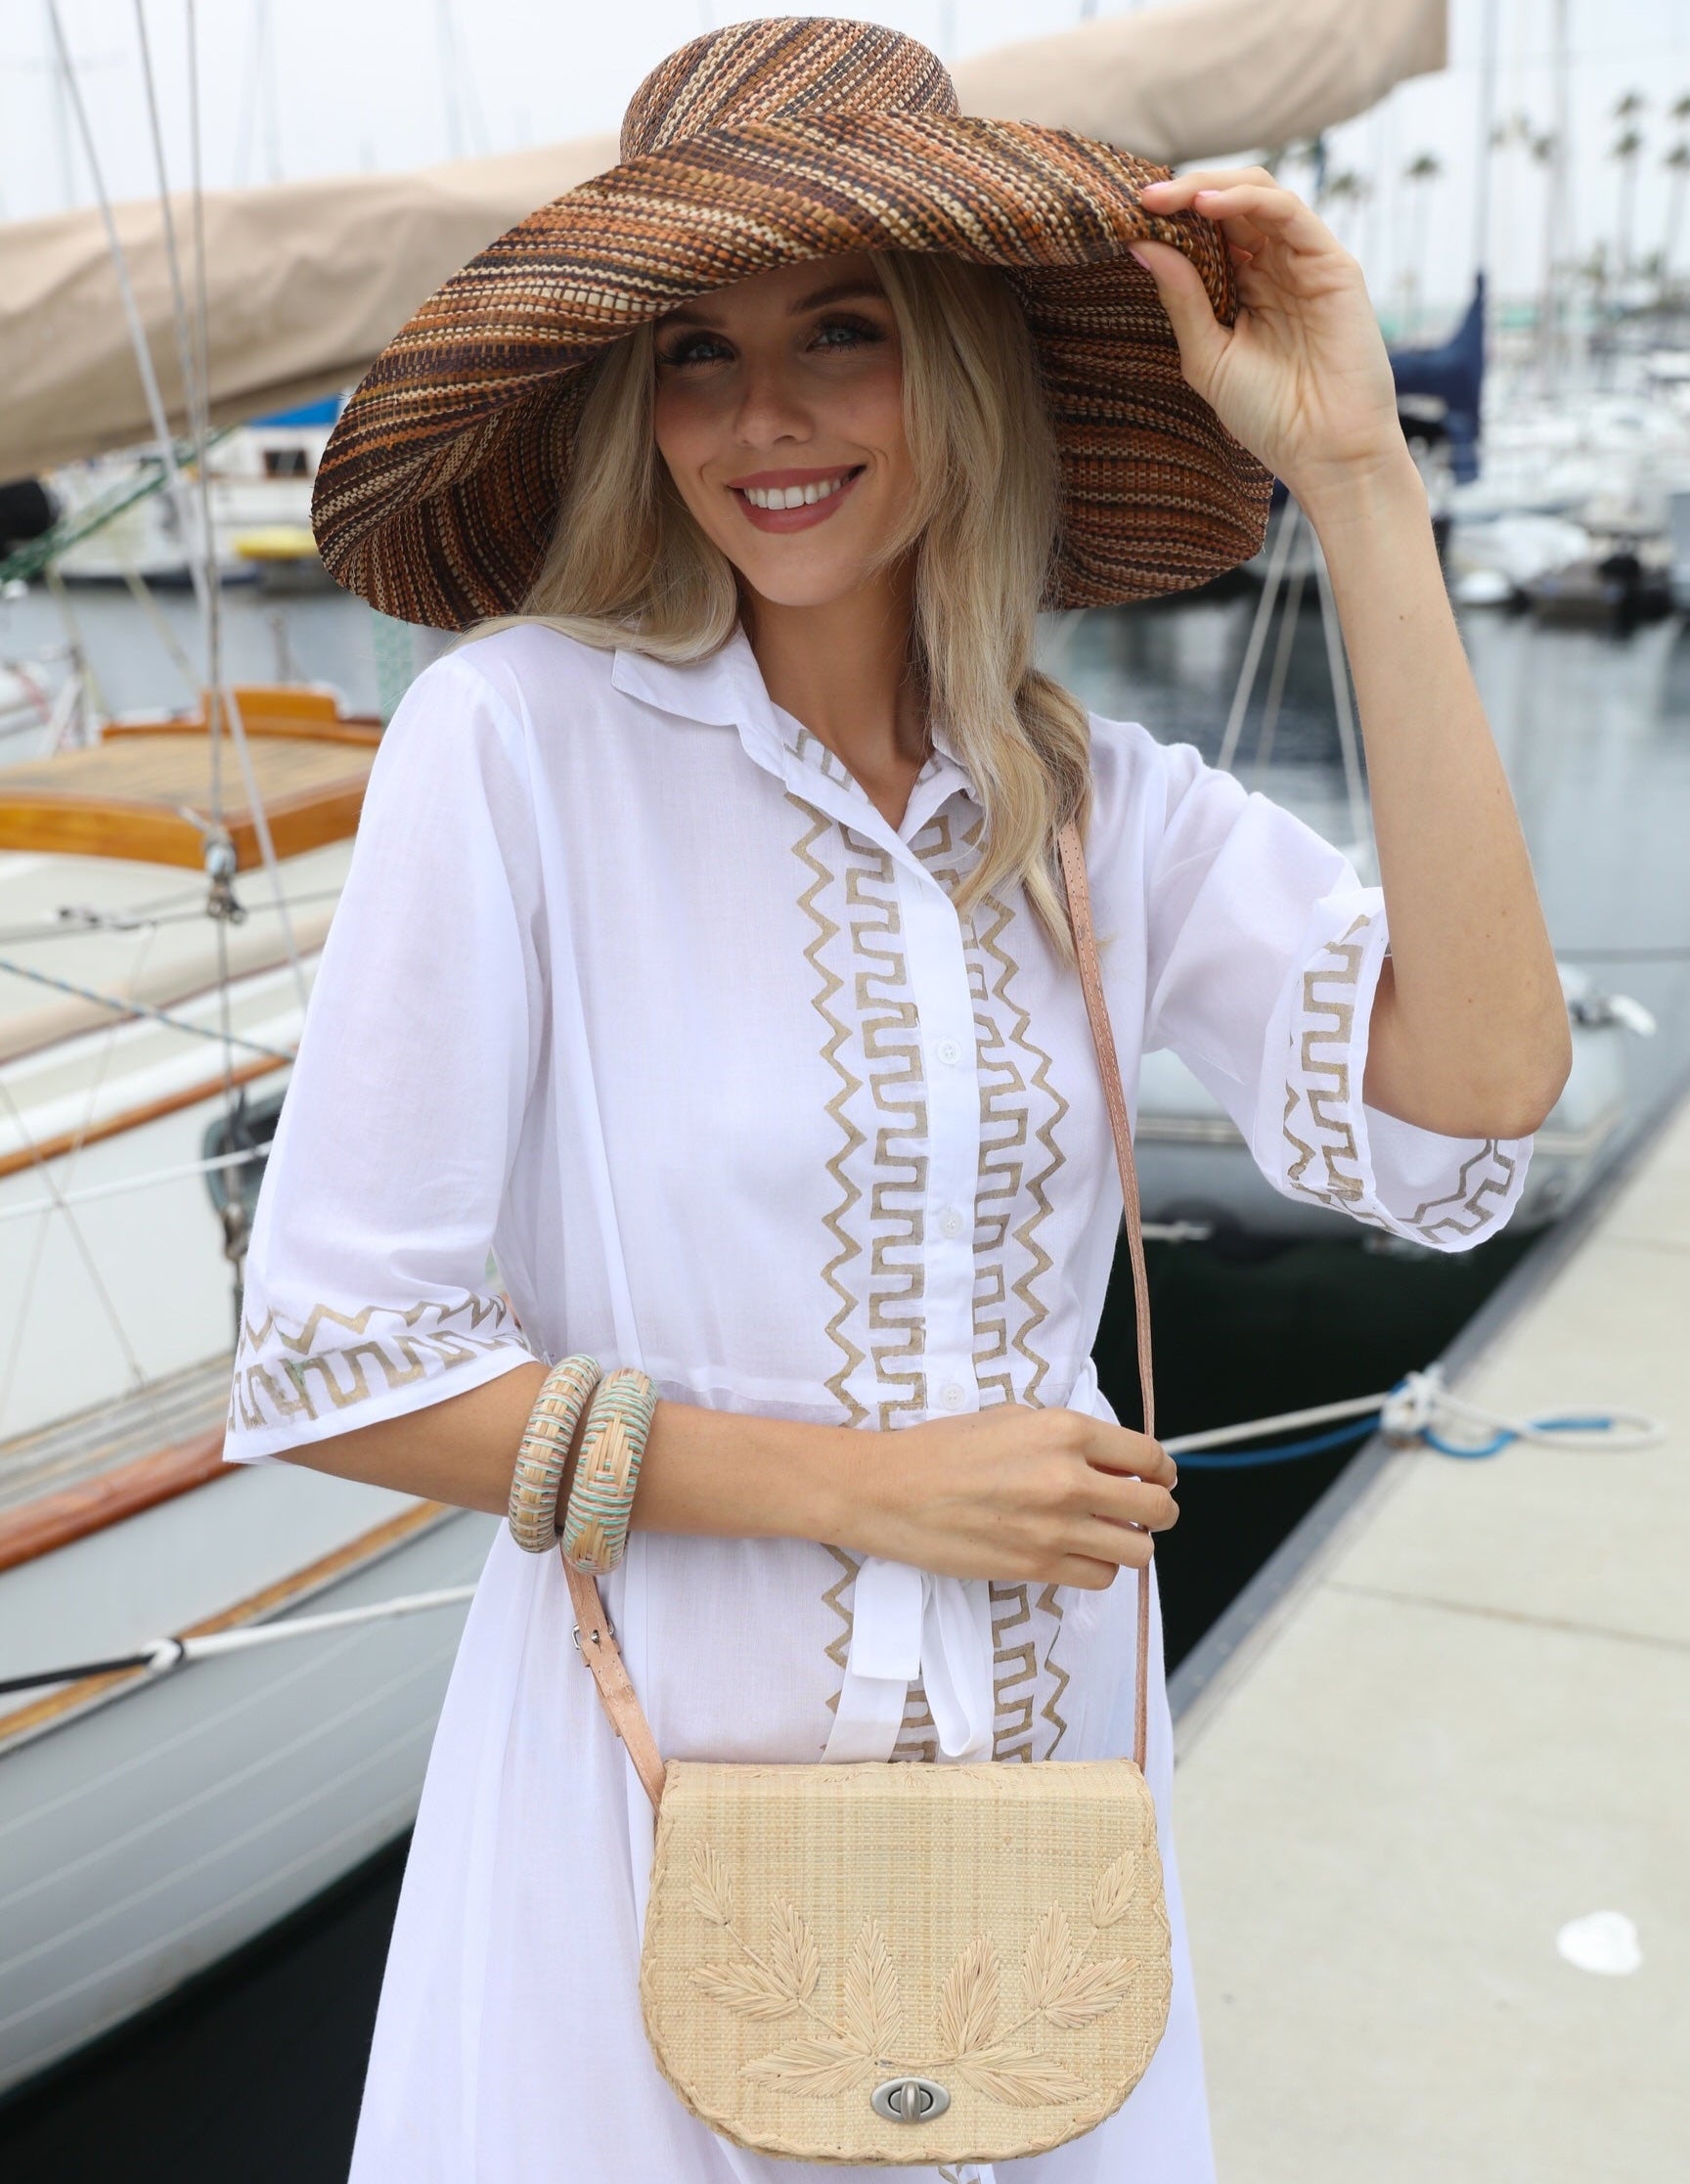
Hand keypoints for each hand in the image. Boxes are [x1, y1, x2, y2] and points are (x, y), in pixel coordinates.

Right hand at [846, 1406, 1177, 1590]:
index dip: (1162, 1471)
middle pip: (1156, 1509)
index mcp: (1066, 1431)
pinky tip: (1078, 1554)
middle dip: (1158, 1510)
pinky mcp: (1036, 1568)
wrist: (891, 1491)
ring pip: (1137, 1551)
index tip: (1158, 1477)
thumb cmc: (943, 1447)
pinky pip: (1100, 1577)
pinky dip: (1099, 1568)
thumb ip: (1067, 1436)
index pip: (1149, 1457)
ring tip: (1110, 1536)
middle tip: (1142, 1511)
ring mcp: (1056, 1529)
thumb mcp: (1012, 1417)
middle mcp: (1071, 1479)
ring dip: (1131, 1544)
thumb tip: (1109, 1456)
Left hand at [1133, 168, 1413, 523]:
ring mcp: (1304, 261)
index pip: (1207, 232)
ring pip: (1258, 195)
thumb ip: (1181, 299)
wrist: (1324, 453)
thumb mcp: (1208, 355)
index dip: (1170, 217)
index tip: (1126, 215)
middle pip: (1229, 204)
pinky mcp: (1332, 263)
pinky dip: (1247, 200)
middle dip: (1183, 193)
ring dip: (1210, 188)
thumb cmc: (1269, 415)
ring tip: (1168, 196)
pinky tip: (1208, 206)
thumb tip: (1140, 245)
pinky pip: (1289, 212)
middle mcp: (1274, 267)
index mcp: (1244, 288)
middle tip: (1142, 198)